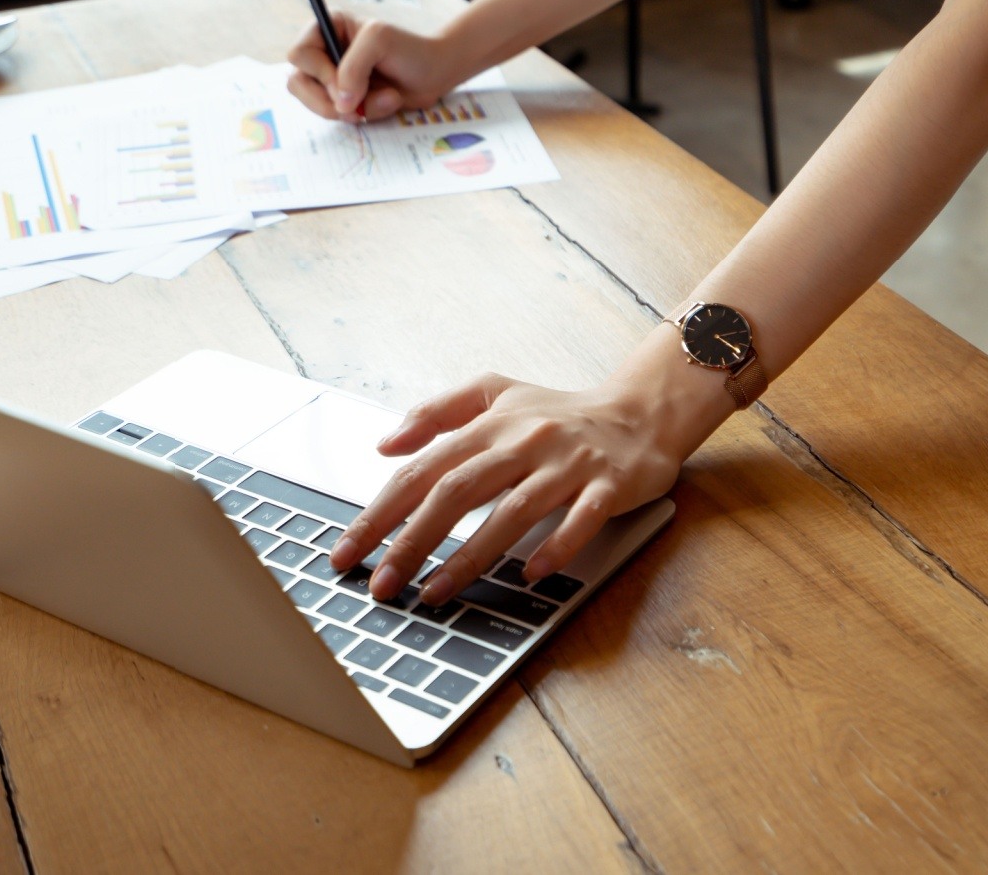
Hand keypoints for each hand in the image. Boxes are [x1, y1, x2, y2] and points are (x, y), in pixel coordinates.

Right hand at [287, 13, 465, 121]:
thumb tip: (340, 102)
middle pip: (298, 85)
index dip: (320, 73)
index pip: (299, 56)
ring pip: (317, 105)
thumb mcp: (379, 42)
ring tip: (384, 97)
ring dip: (354, 109)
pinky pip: (340, 117)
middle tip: (358, 101)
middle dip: (330, 99)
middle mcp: (324, 53)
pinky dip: (365, 115)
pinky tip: (386, 102)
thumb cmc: (410, 50)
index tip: (347, 81)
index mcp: (326, 28)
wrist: (435, 74)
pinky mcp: (346, 100)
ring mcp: (333, 79)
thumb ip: (353, 68)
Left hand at [329, 351, 731, 605]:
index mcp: (492, 424)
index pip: (424, 470)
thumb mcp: (495, 394)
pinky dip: (556, 547)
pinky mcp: (607, 486)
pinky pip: (582, 520)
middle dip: (413, 541)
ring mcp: (567, 464)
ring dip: (470, 556)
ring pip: (513, 512)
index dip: (381, 512)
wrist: (639, 413)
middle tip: (383, 584)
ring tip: (435, 593)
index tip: (348, 551)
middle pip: (458, 491)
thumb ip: (438, 412)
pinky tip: (530, 576)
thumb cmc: (559, 412)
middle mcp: (525, 441)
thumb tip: (387, 444)